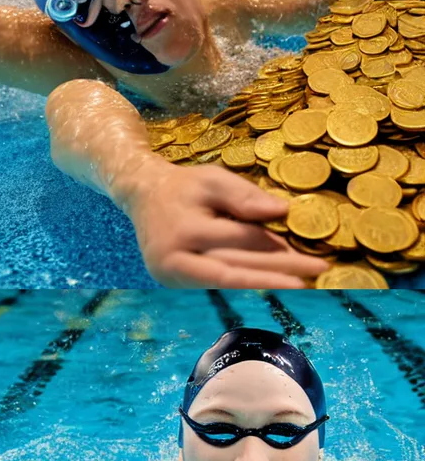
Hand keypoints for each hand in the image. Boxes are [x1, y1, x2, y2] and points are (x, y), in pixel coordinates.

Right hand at [121, 160, 328, 288]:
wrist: (142, 196)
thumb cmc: (182, 186)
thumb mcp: (213, 179)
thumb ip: (244, 195)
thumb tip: (282, 211)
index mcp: (183, 231)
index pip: (239, 239)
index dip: (275, 244)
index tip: (311, 252)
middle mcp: (173, 260)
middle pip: (236, 267)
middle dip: (279, 271)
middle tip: (318, 272)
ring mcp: (171, 275)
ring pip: (228, 279)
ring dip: (267, 279)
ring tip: (303, 281)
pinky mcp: (175, 281)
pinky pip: (217, 280)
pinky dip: (247, 279)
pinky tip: (273, 279)